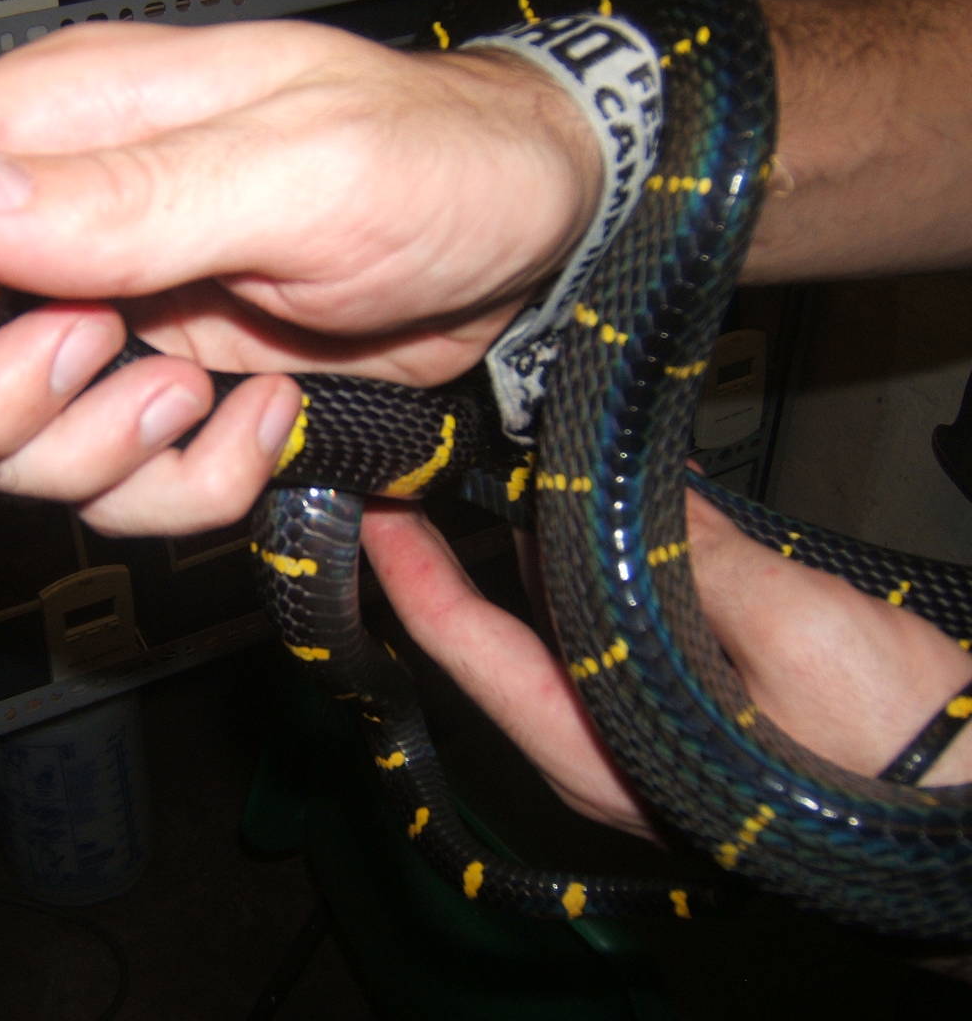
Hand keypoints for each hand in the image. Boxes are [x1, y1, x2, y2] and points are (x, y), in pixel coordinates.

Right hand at [0, 19, 598, 533]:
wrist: (530, 237)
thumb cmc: (435, 160)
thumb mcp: (291, 167)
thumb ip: (115, 193)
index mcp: (57, 130)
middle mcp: (58, 231)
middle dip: (1, 408)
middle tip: (118, 358)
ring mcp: (108, 323)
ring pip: (7, 451)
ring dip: (102, 455)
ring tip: (199, 388)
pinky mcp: (164, 396)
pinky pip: (115, 494)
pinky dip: (185, 488)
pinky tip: (259, 418)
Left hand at [363, 491, 971, 840]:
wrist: (971, 813)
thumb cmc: (890, 749)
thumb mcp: (791, 636)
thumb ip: (704, 560)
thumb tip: (647, 490)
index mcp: (594, 748)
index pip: (469, 649)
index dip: (409, 576)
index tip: (372, 505)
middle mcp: (594, 749)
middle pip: (492, 640)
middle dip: (450, 555)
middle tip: (418, 470)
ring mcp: (634, 735)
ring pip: (549, 633)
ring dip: (522, 554)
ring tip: (489, 470)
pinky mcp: (679, 717)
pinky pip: (608, 634)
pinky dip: (590, 570)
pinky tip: (597, 511)